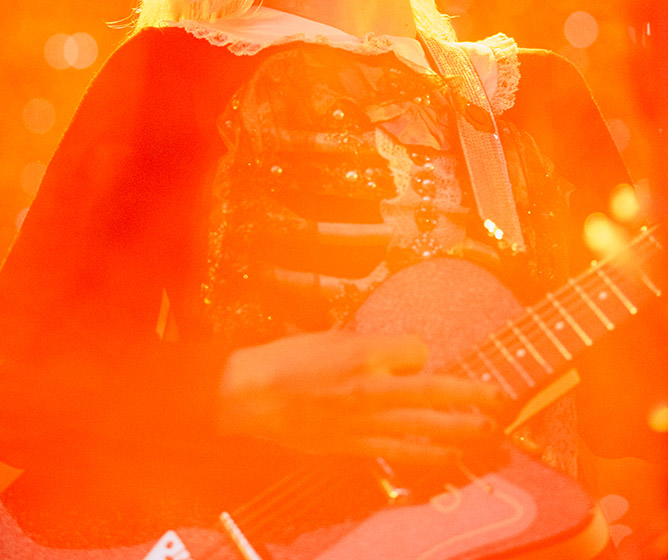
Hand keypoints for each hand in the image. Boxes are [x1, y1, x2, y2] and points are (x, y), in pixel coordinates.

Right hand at [218, 330, 500, 464]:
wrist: (253, 396)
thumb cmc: (288, 361)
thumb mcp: (333, 336)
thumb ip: (371, 346)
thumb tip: (401, 355)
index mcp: (366, 353)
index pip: (419, 350)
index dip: (424, 352)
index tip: (422, 356)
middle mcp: (374, 387)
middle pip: (437, 391)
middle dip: (472, 395)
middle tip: (498, 398)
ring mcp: (367, 420)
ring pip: (427, 426)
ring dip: (462, 429)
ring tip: (488, 431)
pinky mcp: (356, 445)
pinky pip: (402, 452)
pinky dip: (430, 455)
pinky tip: (449, 457)